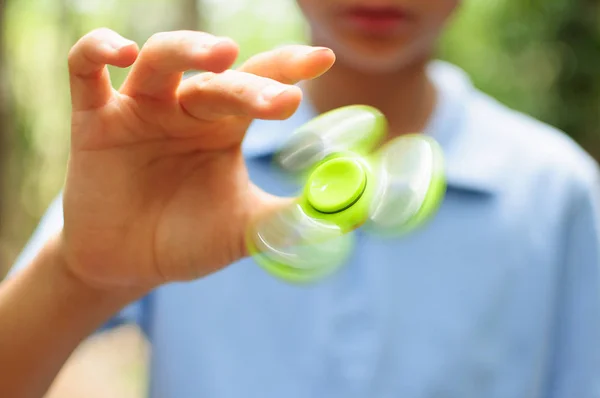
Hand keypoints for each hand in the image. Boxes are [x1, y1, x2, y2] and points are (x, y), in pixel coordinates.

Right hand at [60, 28, 334, 290]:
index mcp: (225, 127)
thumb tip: (347, 217)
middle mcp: (186, 108)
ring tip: (222, 55)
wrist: (127, 264)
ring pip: (163, 59)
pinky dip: (98, 51)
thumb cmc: (187, 241)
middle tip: (279, 99)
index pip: (261, 82)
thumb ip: (288, 220)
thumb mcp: (244, 230)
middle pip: (220, 78)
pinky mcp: (93, 119)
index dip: (290, 67)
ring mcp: (140, 108)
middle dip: (250, 85)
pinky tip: (123, 53)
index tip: (323, 59)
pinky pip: (85, 70)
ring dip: (189, 50)